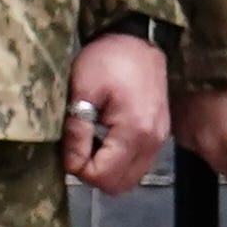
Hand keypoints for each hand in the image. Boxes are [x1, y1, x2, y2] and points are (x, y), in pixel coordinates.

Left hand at [66, 29, 170, 196]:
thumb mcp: (82, 91)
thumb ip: (78, 130)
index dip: (78, 169)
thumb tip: (71, 162)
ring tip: (87, 144)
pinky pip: (137, 164)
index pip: (104, 176)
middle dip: (92, 176)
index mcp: (135, 131)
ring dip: (105, 170)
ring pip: (130, 178)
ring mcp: (159, 139)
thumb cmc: (108, 60)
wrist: (137, 42)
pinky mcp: (158, 135)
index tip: (66, 150)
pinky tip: (102, 141)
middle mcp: (153, 141)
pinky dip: (117, 162)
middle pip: (120, 185)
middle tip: (74, 152)